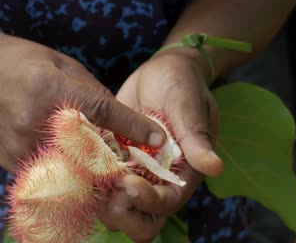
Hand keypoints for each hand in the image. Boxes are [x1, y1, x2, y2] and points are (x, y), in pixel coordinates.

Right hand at [0, 33, 164, 171]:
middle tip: (126, 159)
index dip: (133, 125)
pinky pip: (49, 171)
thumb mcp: (61, 64)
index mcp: (49, 88)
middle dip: (113, 157)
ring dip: (90, 167)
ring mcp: (20, 145)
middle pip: (89, 150)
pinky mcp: (11, 160)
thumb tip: (120, 120)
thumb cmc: (20, 61)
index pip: (101, 111)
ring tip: (97, 161)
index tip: (158, 137)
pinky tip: (67, 158)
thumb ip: (91, 93)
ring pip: (70, 168)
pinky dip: (65, 169)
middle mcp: (34, 121)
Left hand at [97, 50, 223, 241]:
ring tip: (92, 174)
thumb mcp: (187, 107)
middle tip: (110, 188)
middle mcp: (158, 181)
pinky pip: (101, 185)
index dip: (147, 200)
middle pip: (141, 222)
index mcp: (182, 174)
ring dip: (102, 201)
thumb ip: (196, 138)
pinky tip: (80, 165)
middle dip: (123, 213)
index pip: (166, 203)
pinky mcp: (115, 163)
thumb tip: (215, 167)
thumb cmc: (181, 85)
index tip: (129, 182)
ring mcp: (135, 174)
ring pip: (117, 209)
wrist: (162, 73)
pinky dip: (90, 182)